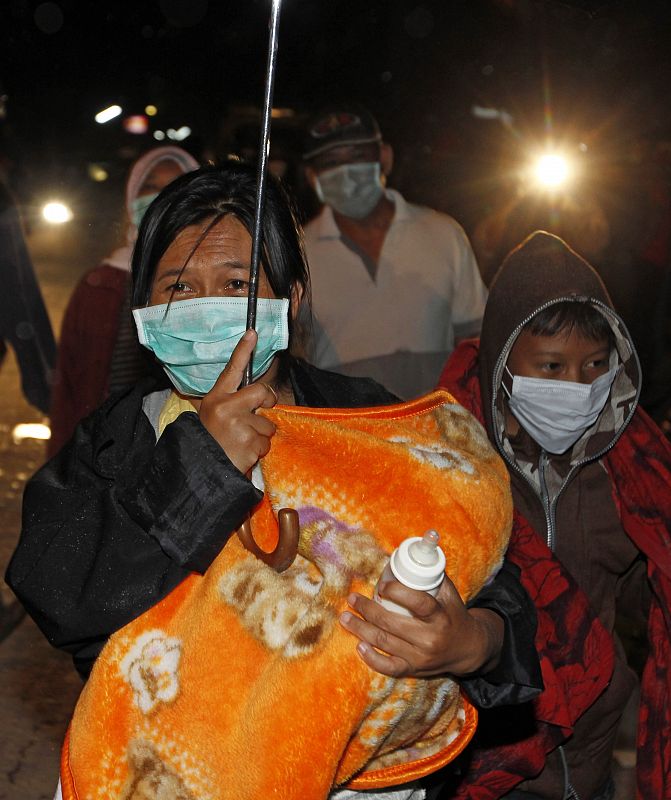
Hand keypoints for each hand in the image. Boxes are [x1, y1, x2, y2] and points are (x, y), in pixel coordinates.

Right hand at [197, 330, 277, 473]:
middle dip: (268, 401)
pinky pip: (266, 443)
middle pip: (262, 392)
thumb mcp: (211, 415)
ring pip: (267, 424)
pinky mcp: (249, 443)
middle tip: (260, 411)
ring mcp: (239, 425)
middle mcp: (227, 407)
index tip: (252, 333)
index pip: (232, 370)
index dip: (243, 350)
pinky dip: (259, 450)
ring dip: (260, 434)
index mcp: (217, 398)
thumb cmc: (210, 439)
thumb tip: (257, 395)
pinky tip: (243, 453)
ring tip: (241, 441)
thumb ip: (231, 403)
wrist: (200, 467)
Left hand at [339, 575, 503, 678]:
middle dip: (368, 610)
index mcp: (441, 616)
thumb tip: (416, 548)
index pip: (418, 603)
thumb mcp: (449, 593)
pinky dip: (372, 659)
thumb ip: (432, 573)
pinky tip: (359, 646)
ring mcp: (421, 657)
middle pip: (392, 624)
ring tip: (346, 617)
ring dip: (361, 630)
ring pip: (385, 644)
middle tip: (353, 599)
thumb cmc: (454, 614)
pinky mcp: (414, 670)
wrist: (468, 649)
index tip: (381, 584)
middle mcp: (430, 639)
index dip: (397, 592)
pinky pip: (390, 668)